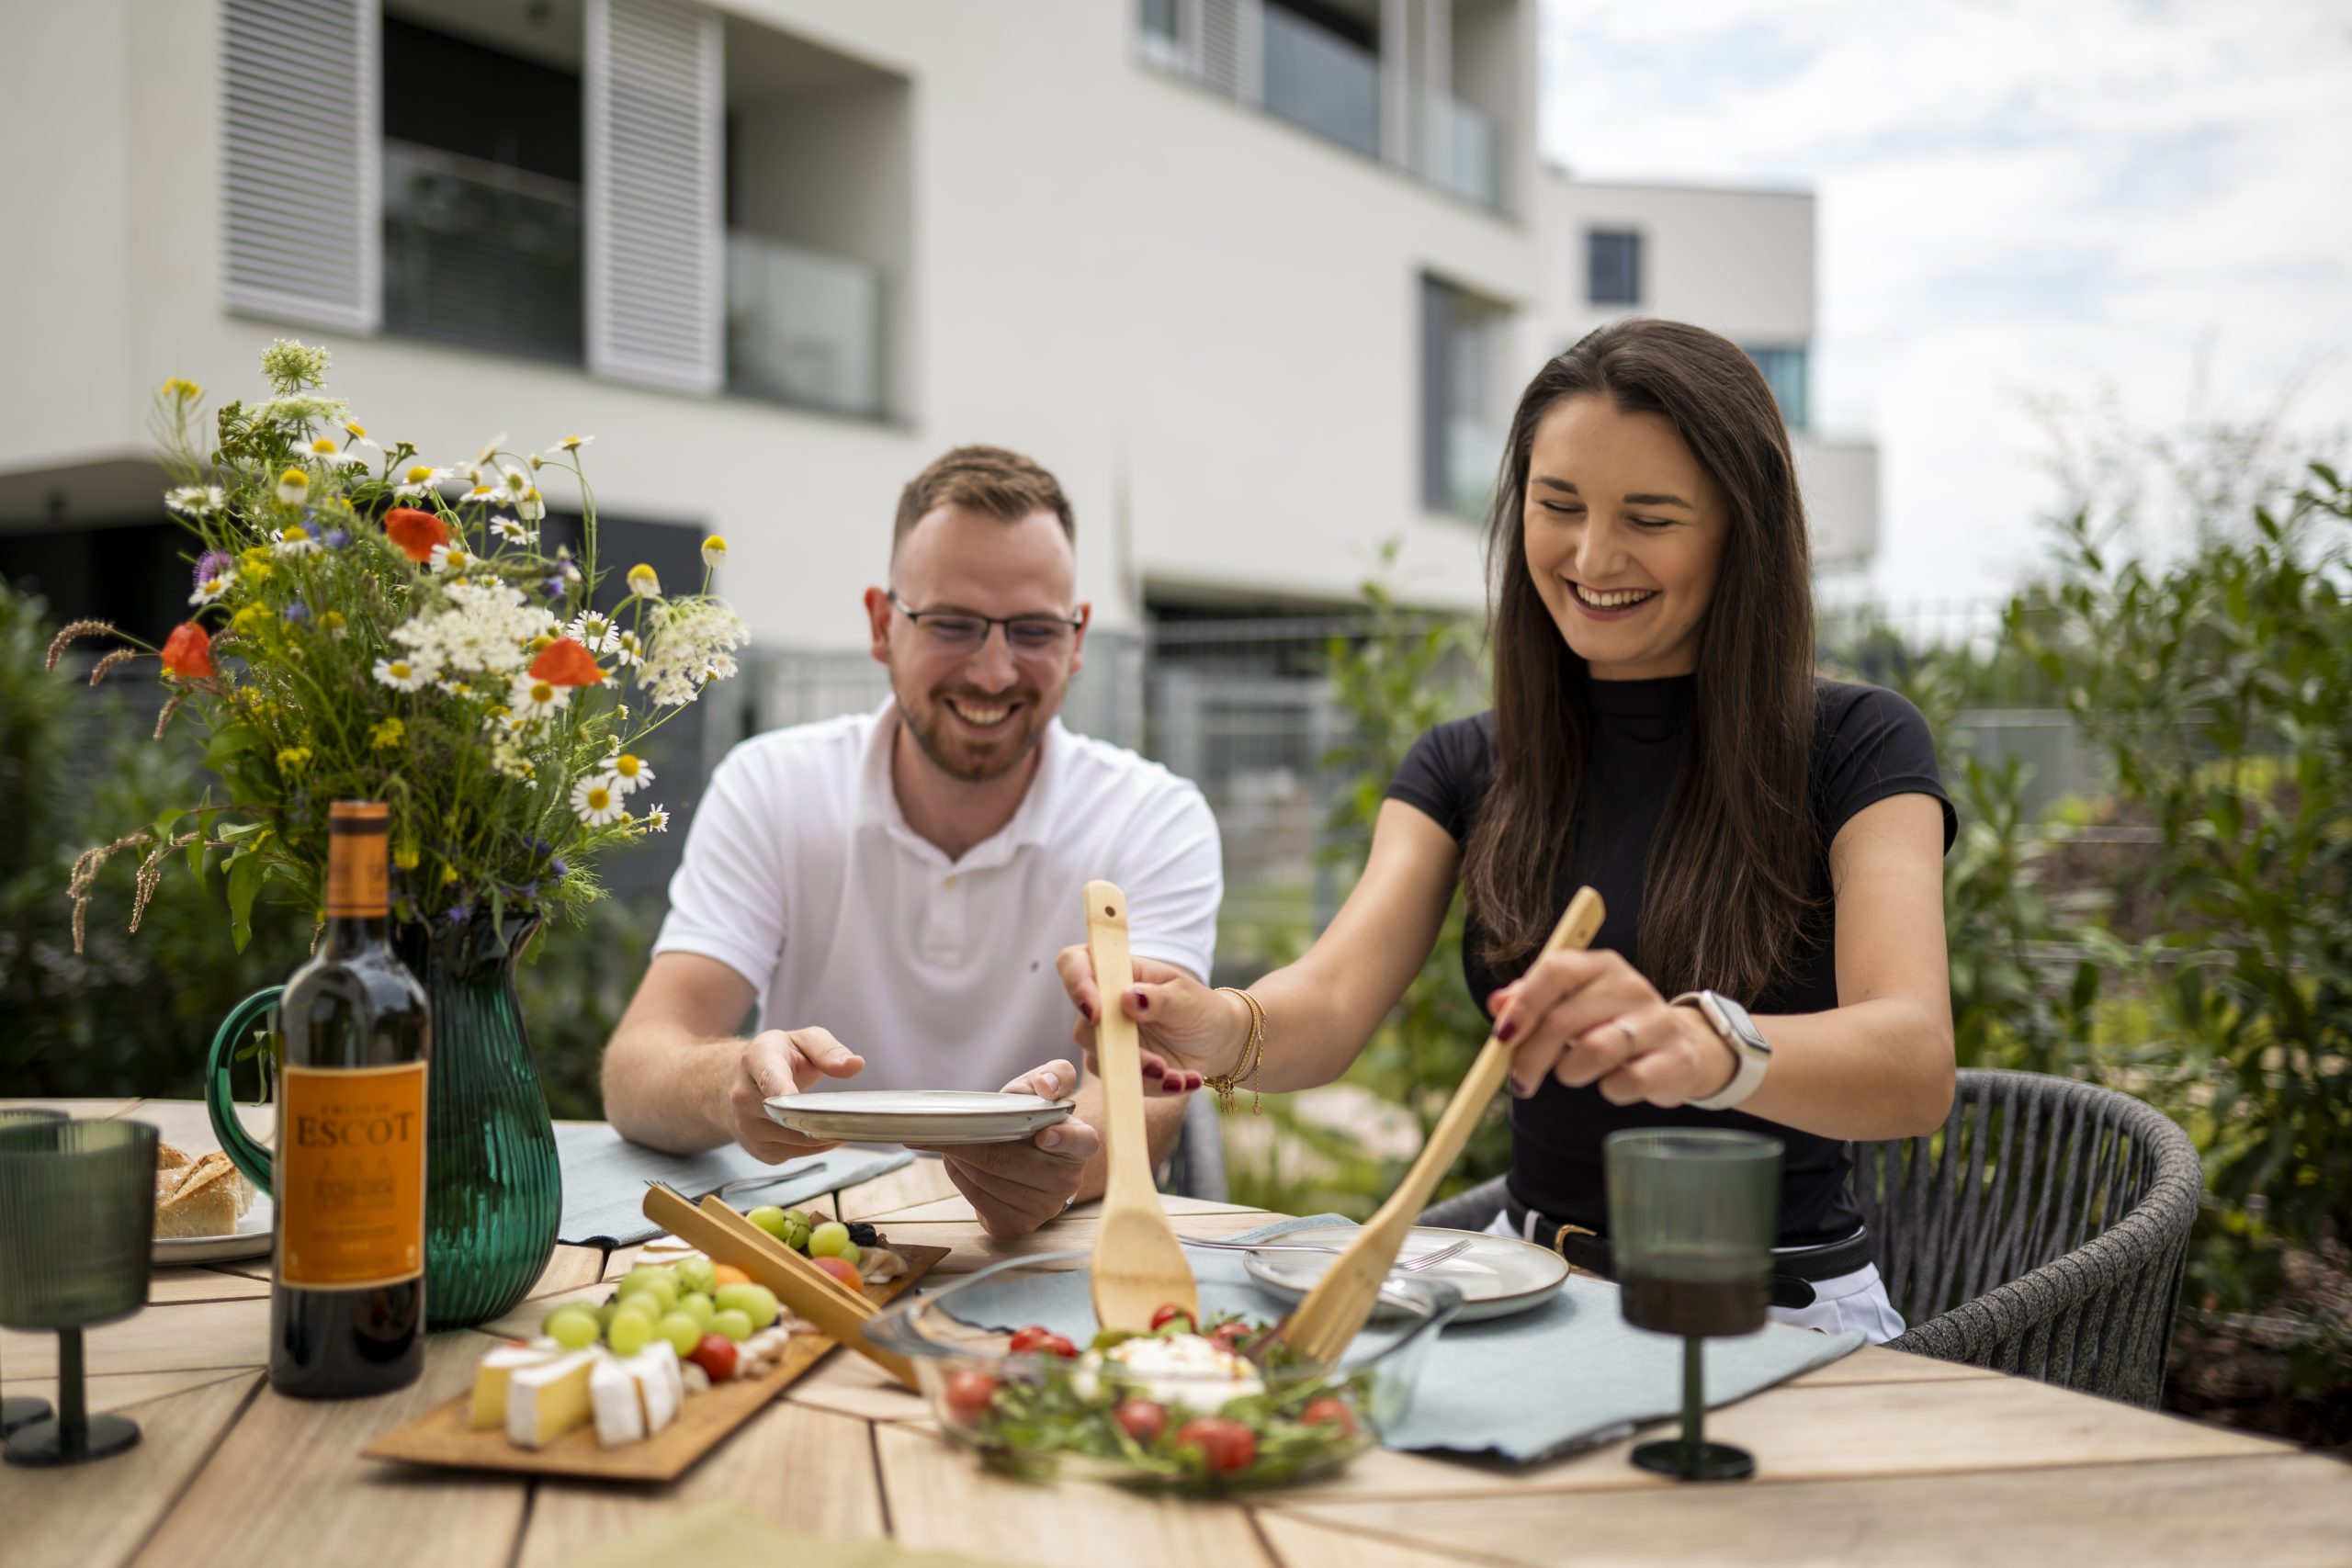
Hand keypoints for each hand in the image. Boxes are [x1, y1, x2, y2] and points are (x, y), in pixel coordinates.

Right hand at [726, 1026, 865, 1160]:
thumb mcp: (802, 1041)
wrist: (734, 1081)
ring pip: (797, 1141)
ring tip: (843, 1121)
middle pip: (788, 1117)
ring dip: (824, 1135)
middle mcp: (743, 1097)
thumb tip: (855, 1064)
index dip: (784, 1090)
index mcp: (756, 1060)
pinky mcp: (758, 1151)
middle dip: (822, 1117)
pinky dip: (816, 1145)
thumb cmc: (778, 1058)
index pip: (769, 1078)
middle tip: (853, 1115)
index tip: (797, 1098)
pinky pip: (796, 1154)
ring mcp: (747, 1128)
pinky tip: (821, 1130)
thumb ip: (827, 1050)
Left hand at [916, 1061, 1105, 1237]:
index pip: (1081, 1142)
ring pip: (987, 1179)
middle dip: (972, 1141)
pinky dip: (960, 1177)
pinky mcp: (1019, 1224)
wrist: (1027, 1161)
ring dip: (960, 1158)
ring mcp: (1045, 1207)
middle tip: (948, 1126)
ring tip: (952, 1141)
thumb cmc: (1034, 1120)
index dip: (1063, 1139)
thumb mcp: (1043, 1090)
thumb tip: (1046, 1086)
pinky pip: (978, 1200)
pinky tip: (959, 1164)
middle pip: (1008, 1160)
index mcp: (1081, 1143)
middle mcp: (1067, 1180)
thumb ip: (1052, 1075)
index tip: (1043, 1136)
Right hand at [1054, 945, 1228, 1091]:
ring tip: (1179, 1077)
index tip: (1096, 1013)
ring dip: (1142, 1075)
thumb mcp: (1188, 999)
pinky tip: (1184, 1081)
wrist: (1219, 1042)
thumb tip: (1126, 997)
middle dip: (1121, 1052)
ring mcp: (1108, 1037)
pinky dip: (1156, 1087)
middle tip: (1160, 1066)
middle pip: (1084, 1026)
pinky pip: (1122, 1082)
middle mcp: (1105, 1004)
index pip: (1075, 963)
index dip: (1076, 984)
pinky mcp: (1118, 1065)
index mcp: (1119, 973)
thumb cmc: (1202, 1009)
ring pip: (1102, 1061)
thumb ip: (1159, 998)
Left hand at [1487, 950, 1737, 1108]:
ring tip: (1572, 1073)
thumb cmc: (1610, 1024)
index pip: (1556, 970)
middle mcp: (1631, 987)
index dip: (1523, 1005)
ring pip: (1595, 1051)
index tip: (1502, 1037)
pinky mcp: (1677, 1060)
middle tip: (1521, 1081)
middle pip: (1564, 1020)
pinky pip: (1626, 1082)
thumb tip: (1498, 1004)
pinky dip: (1609, 1090)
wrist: (1681, 1047)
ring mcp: (1658, 1022)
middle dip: (1531, 1057)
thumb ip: (1531, 1001)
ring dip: (1570, 1072)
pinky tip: (1612, 1084)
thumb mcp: (1571, 1004)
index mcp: (1600, 966)